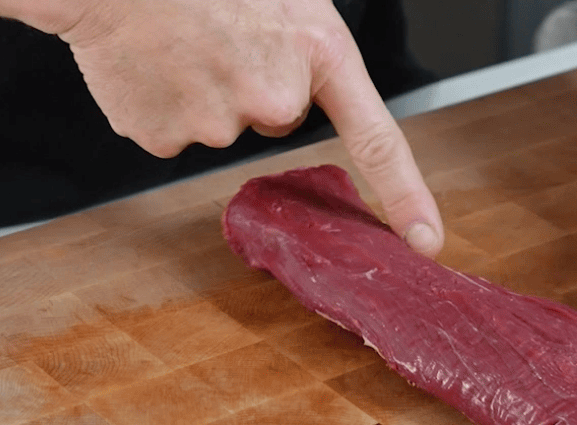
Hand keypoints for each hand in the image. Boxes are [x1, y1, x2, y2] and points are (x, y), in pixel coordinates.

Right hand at [26, 0, 442, 254]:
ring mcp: (219, 125)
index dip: (405, 195)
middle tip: (219, 31)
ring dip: (201, 85)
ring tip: (177, 35)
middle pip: (275, 114)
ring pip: (220, 122)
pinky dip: (160, 100)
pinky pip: (173, 130)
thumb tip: (299, 80)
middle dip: (251, 80)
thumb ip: (306, 46)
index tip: (426, 240)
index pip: (378, 139)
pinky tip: (151, 58)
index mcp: (319, 52)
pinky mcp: (166, 138)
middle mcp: (277, 99)